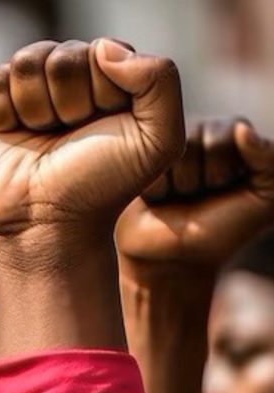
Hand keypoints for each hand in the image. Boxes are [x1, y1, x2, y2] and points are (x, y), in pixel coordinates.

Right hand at [0, 38, 184, 257]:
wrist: (49, 223)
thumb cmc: (103, 185)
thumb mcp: (159, 139)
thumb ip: (160, 79)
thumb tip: (102, 48)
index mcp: (112, 76)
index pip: (100, 51)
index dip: (100, 93)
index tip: (100, 129)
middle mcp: (70, 77)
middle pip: (60, 55)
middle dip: (67, 103)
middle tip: (70, 139)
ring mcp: (29, 89)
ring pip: (25, 64)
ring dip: (36, 109)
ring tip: (44, 139)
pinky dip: (2, 111)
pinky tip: (15, 135)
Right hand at [117, 118, 273, 266]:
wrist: (174, 259)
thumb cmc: (221, 230)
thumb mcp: (264, 200)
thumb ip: (270, 161)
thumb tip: (242, 129)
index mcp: (231, 138)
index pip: (231, 129)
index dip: (226, 166)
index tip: (224, 190)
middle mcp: (197, 134)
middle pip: (200, 135)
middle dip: (203, 175)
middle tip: (197, 197)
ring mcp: (163, 147)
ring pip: (174, 148)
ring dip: (179, 183)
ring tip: (176, 199)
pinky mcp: (136, 160)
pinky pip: (148, 160)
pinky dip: (157, 187)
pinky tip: (156, 198)